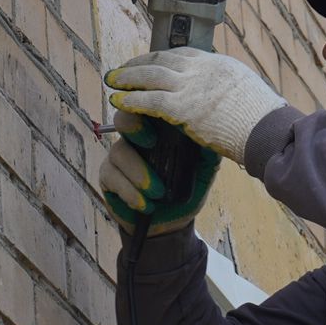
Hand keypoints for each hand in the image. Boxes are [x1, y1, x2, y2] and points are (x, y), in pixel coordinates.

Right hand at [98, 110, 218, 233]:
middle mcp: (136, 138)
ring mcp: (120, 155)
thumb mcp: (204, 168)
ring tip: (158, 192)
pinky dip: (130, 192)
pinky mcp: (108, 176)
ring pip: (119, 151)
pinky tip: (145, 205)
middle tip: (150, 142)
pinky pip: (112, 176)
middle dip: (134, 126)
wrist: (172, 221)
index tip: (164, 115)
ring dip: (139, 173)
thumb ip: (208, 148)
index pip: (149, 107)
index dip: (149, 102)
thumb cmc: (187, 188)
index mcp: (158, 129)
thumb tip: (217, 131)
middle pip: (124, 117)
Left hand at [105, 47, 287, 164]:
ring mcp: (192, 87)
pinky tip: (117, 101)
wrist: (268, 130)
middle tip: (122, 68)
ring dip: (128, 77)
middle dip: (139, 63)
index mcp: (219, 64)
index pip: (183, 53)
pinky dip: (130, 99)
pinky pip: (149, 100)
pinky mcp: (183, 108)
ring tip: (113, 80)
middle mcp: (203, 69)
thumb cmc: (264, 120)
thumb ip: (227, 89)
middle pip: (162, 58)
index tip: (149, 60)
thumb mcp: (247, 92)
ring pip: (151, 75)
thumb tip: (221, 97)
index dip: (161, 56)